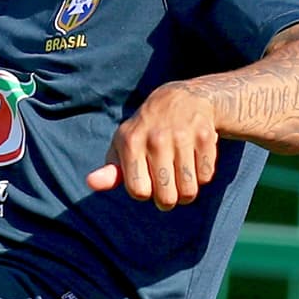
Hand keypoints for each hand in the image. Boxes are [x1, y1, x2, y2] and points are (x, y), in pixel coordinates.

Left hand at [85, 81, 218, 210]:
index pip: (139, 191)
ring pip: (189, 190)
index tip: (145, 180)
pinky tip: (193, 161)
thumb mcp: (124, 146)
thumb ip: (110, 170)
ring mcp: (182, 136)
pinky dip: (202, 176)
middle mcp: (156, 138)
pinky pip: (206, 177)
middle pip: (166, 196)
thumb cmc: (146, 131)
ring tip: (180, 177)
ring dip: (186, 192)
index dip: (143, 192)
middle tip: (166, 186)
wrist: (181, 99)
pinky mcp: (205, 136)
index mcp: (131, 141)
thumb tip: (91, 183)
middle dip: (167, 199)